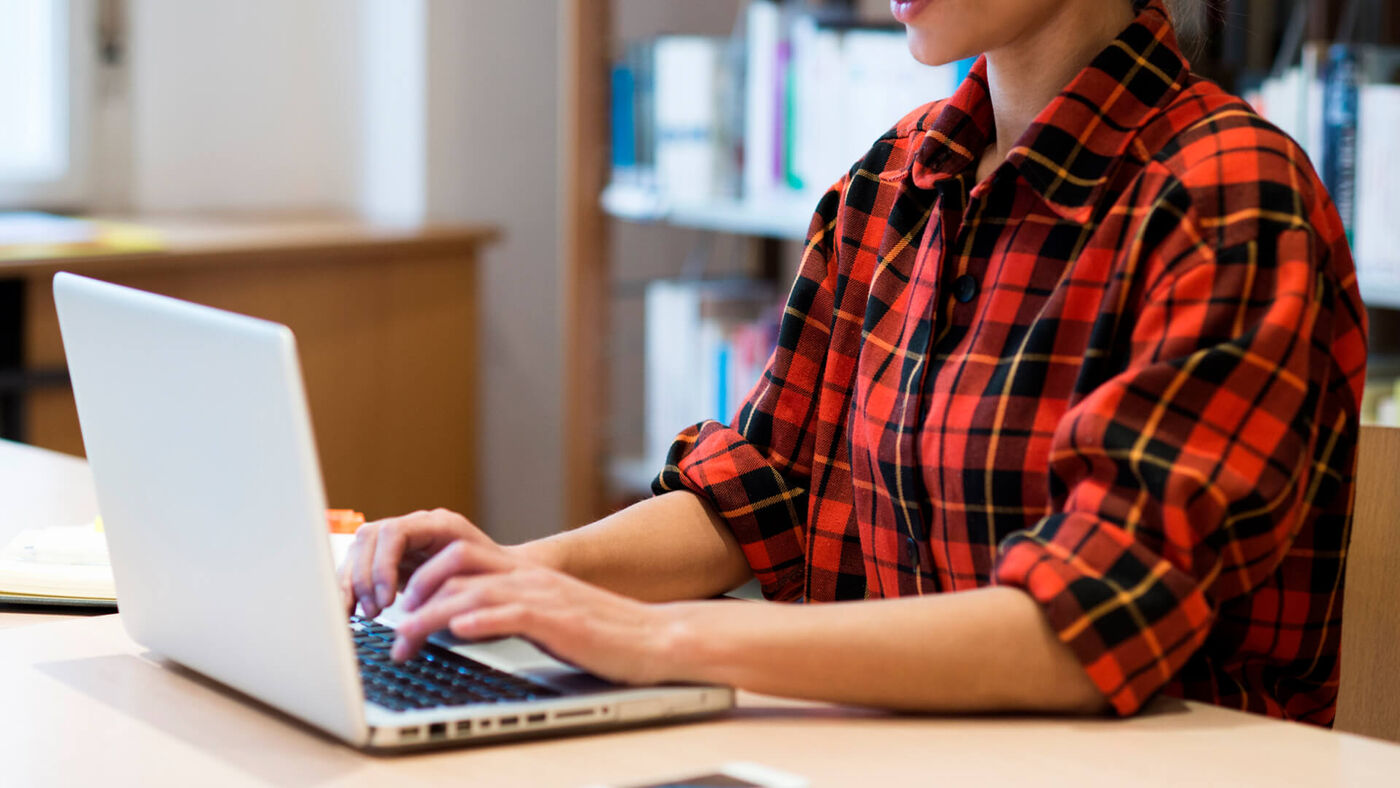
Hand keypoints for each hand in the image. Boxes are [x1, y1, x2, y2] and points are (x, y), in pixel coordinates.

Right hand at [339, 508, 529, 617]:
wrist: (508, 576)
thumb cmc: (497, 580)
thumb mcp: (474, 588)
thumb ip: (445, 602)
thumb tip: (413, 633)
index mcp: (439, 524)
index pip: (394, 533)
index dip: (383, 566)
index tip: (386, 599)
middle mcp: (417, 526)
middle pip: (370, 538)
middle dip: (366, 577)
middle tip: (373, 611)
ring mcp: (402, 539)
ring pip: (360, 549)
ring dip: (353, 582)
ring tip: (360, 613)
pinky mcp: (392, 556)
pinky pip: (360, 564)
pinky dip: (351, 586)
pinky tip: (351, 608)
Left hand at [390, 544, 677, 684]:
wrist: (653, 636)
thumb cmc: (602, 633)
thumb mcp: (548, 614)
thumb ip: (509, 611)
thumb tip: (462, 622)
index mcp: (525, 573)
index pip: (461, 556)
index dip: (423, 575)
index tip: (402, 606)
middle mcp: (529, 577)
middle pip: (457, 563)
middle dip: (417, 589)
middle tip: (396, 621)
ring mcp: (542, 596)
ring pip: (472, 590)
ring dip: (431, 615)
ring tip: (406, 639)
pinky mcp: (556, 621)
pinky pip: (510, 614)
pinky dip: (478, 620)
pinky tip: (457, 630)